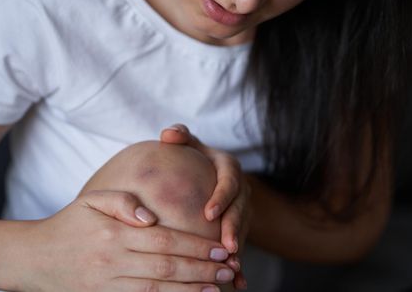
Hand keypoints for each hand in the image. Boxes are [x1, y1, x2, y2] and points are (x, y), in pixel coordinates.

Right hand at [21, 190, 234, 291]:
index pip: (165, 240)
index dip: (195, 245)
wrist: (33, 257)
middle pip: (167, 266)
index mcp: (114, 234)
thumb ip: (124, 202)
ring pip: (158, 289)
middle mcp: (113, 261)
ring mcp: (108, 284)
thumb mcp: (92, 200)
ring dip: (191, 289)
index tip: (220, 247)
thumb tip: (151, 216)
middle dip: (202, 269)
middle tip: (229, 268)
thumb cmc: (69, 224)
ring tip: (218, 287)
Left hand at [160, 124, 250, 289]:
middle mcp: (240, 189)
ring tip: (230, 267)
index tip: (208, 213)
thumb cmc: (193, 157)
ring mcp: (242, 209)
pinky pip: (240, 244)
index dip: (222, 197)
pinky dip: (240, 265)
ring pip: (243, 230)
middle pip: (241, 209)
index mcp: (229, 168)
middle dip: (234, 228)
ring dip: (238, 249)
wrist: (209, 172)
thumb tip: (168, 134)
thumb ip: (181, 136)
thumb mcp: (189, 143)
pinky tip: (237, 284)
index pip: (229, 180)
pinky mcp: (239, 226)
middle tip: (227, 246)